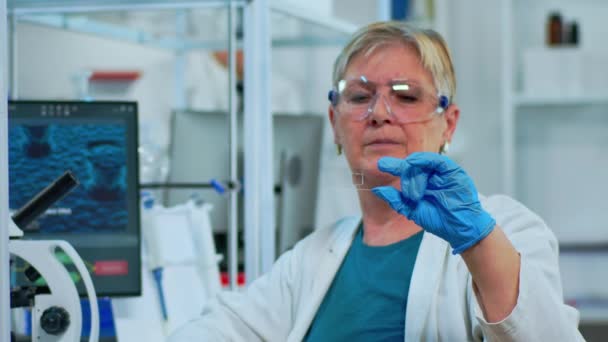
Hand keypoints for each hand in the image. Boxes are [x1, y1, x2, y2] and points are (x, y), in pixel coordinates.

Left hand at [372, 152, 495, 253]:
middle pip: (411, 167)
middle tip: (411, 196)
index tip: (380, 165)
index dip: (393, 166)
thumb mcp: (412, 210)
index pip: (405, 171)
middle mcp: (430, 176)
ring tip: (416, 193)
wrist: (459, 229)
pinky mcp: (452, 171)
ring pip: (421, 163)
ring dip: (414, 175)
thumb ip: (396, 199)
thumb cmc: (439, 220)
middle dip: (406, 179)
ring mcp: (441, 172)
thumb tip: (377, 190)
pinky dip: (423, 160)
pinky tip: (415, 164)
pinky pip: (435, 160)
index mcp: (421, 184)